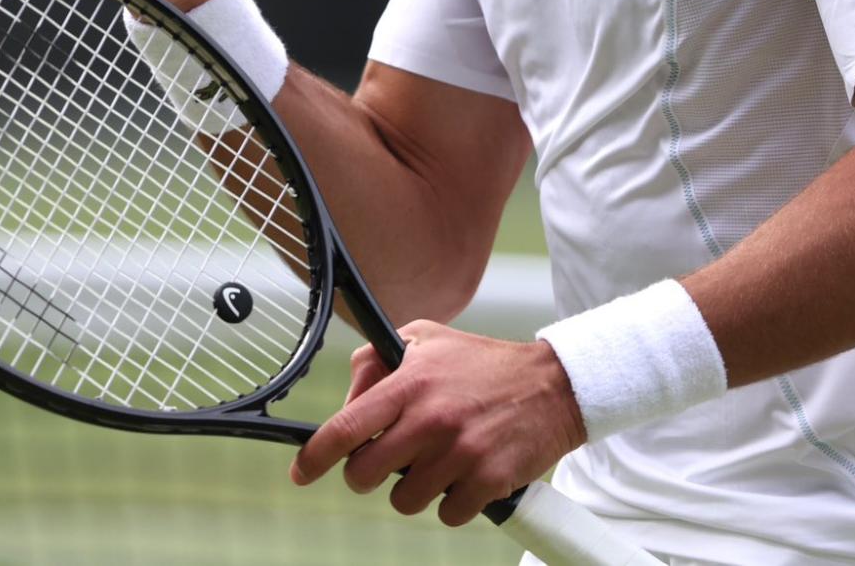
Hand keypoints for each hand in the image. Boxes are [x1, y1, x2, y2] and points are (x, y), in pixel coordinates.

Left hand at [290, 322, 587, 527]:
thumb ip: (377, 361)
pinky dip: (452, 503)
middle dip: (368, 475)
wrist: (554, 386)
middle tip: (387, 462)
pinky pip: (447, 514)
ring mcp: (461, 453)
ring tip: (437, 461)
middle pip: (366, 475)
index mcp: (410, 383)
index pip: (346, 427)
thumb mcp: (426, 340)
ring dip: (414, 489)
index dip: (314, 456)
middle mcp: (431, 419)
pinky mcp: (488, 480)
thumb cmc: (482, 364)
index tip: (301, 473)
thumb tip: (347, 404)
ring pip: (405, 500)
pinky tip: (466, 474)